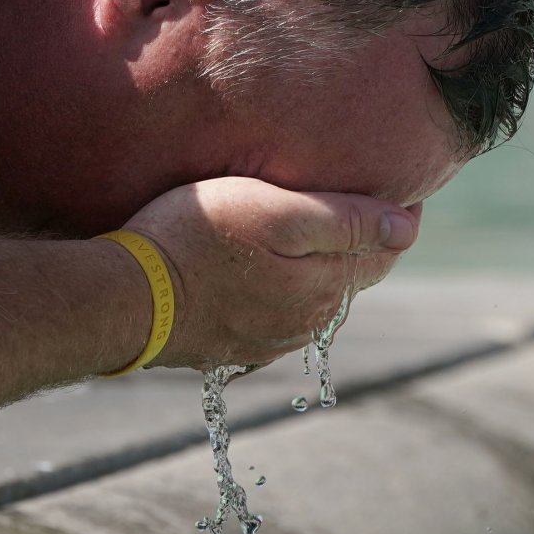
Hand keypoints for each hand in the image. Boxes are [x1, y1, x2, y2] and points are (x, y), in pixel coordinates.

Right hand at [119, 177, 421, 369]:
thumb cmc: (196, 240)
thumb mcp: (275, 212)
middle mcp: (307, 322)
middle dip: (361, 242)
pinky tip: (267, 270)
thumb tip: (408, 228)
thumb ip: (345, 220)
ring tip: (311, 230)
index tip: (399, 186)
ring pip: (315, 298)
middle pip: (351, 275)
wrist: (125, 299)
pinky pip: (276, 315)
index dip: (396, 216)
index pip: (384, 251)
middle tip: (357, 200)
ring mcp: (269, 340)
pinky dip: (284, 290)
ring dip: (321, 268)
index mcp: (326, 287)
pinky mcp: (233, 347)